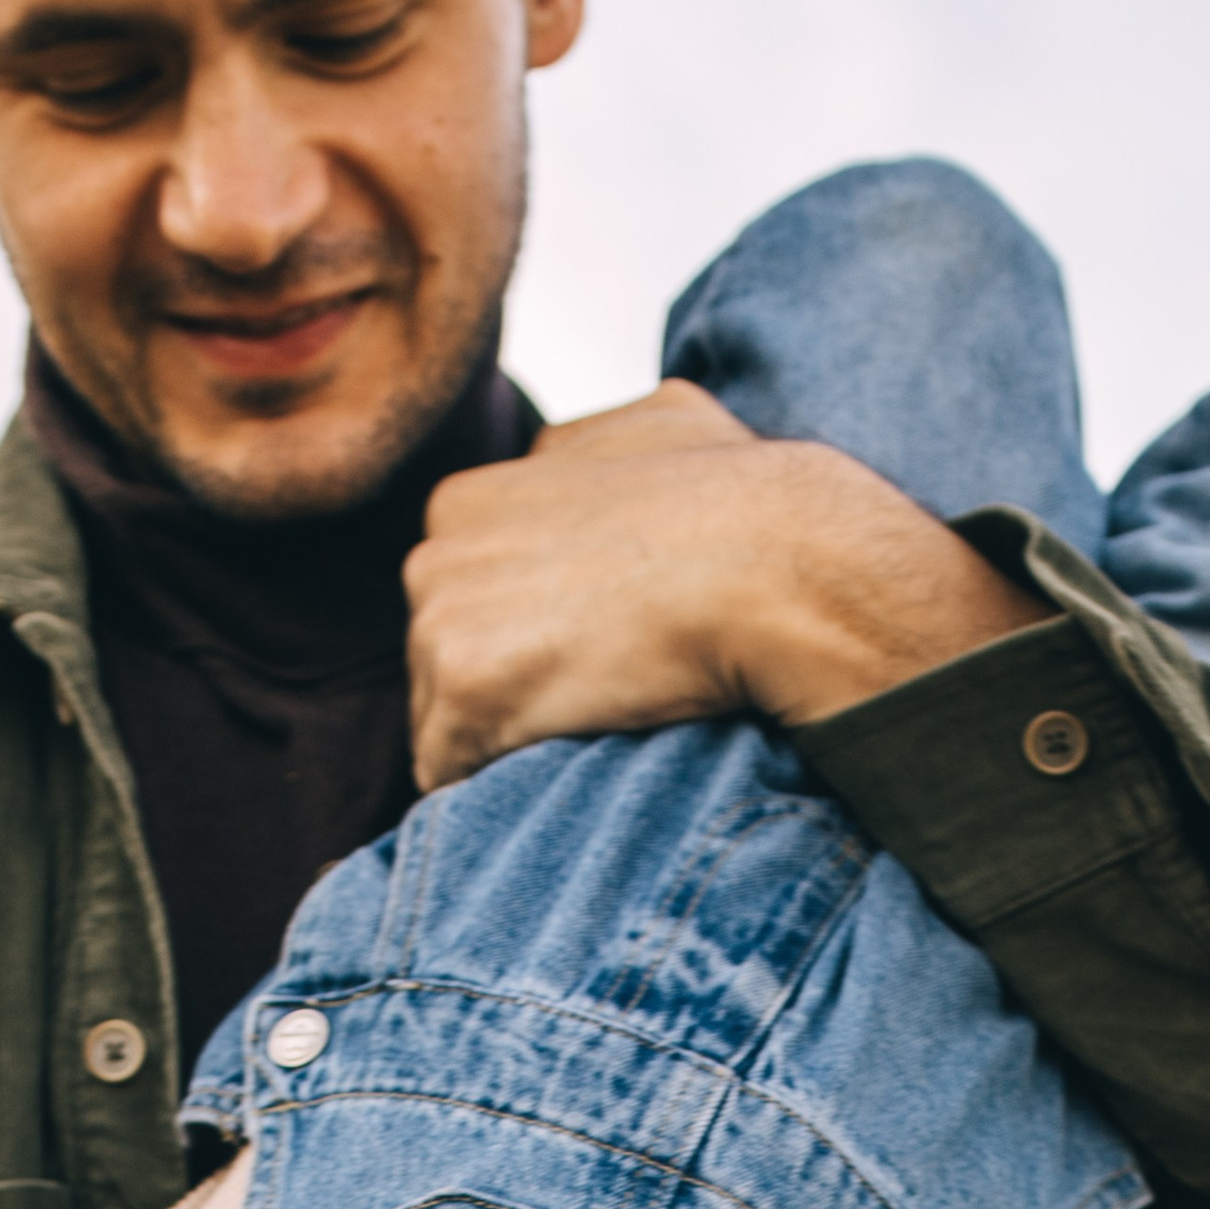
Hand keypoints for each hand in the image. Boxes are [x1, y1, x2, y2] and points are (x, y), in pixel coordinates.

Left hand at [406, 381, 1047, 790]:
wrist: (775, 563)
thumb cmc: (735, 498)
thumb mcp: (654, 424)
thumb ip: (586, 445)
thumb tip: (557, 456)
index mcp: (465, 502)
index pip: (458, 606)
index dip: (518, 645)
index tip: (584, 660)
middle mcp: (434, 555)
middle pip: (438, 665)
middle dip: (501, 694)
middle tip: (592, 697)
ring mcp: (442, 624)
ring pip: (443, 722)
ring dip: (502, 741)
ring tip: (590, 725)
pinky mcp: (466, 691)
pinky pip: (453, 772)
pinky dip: (498, 784)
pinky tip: (567, 763)